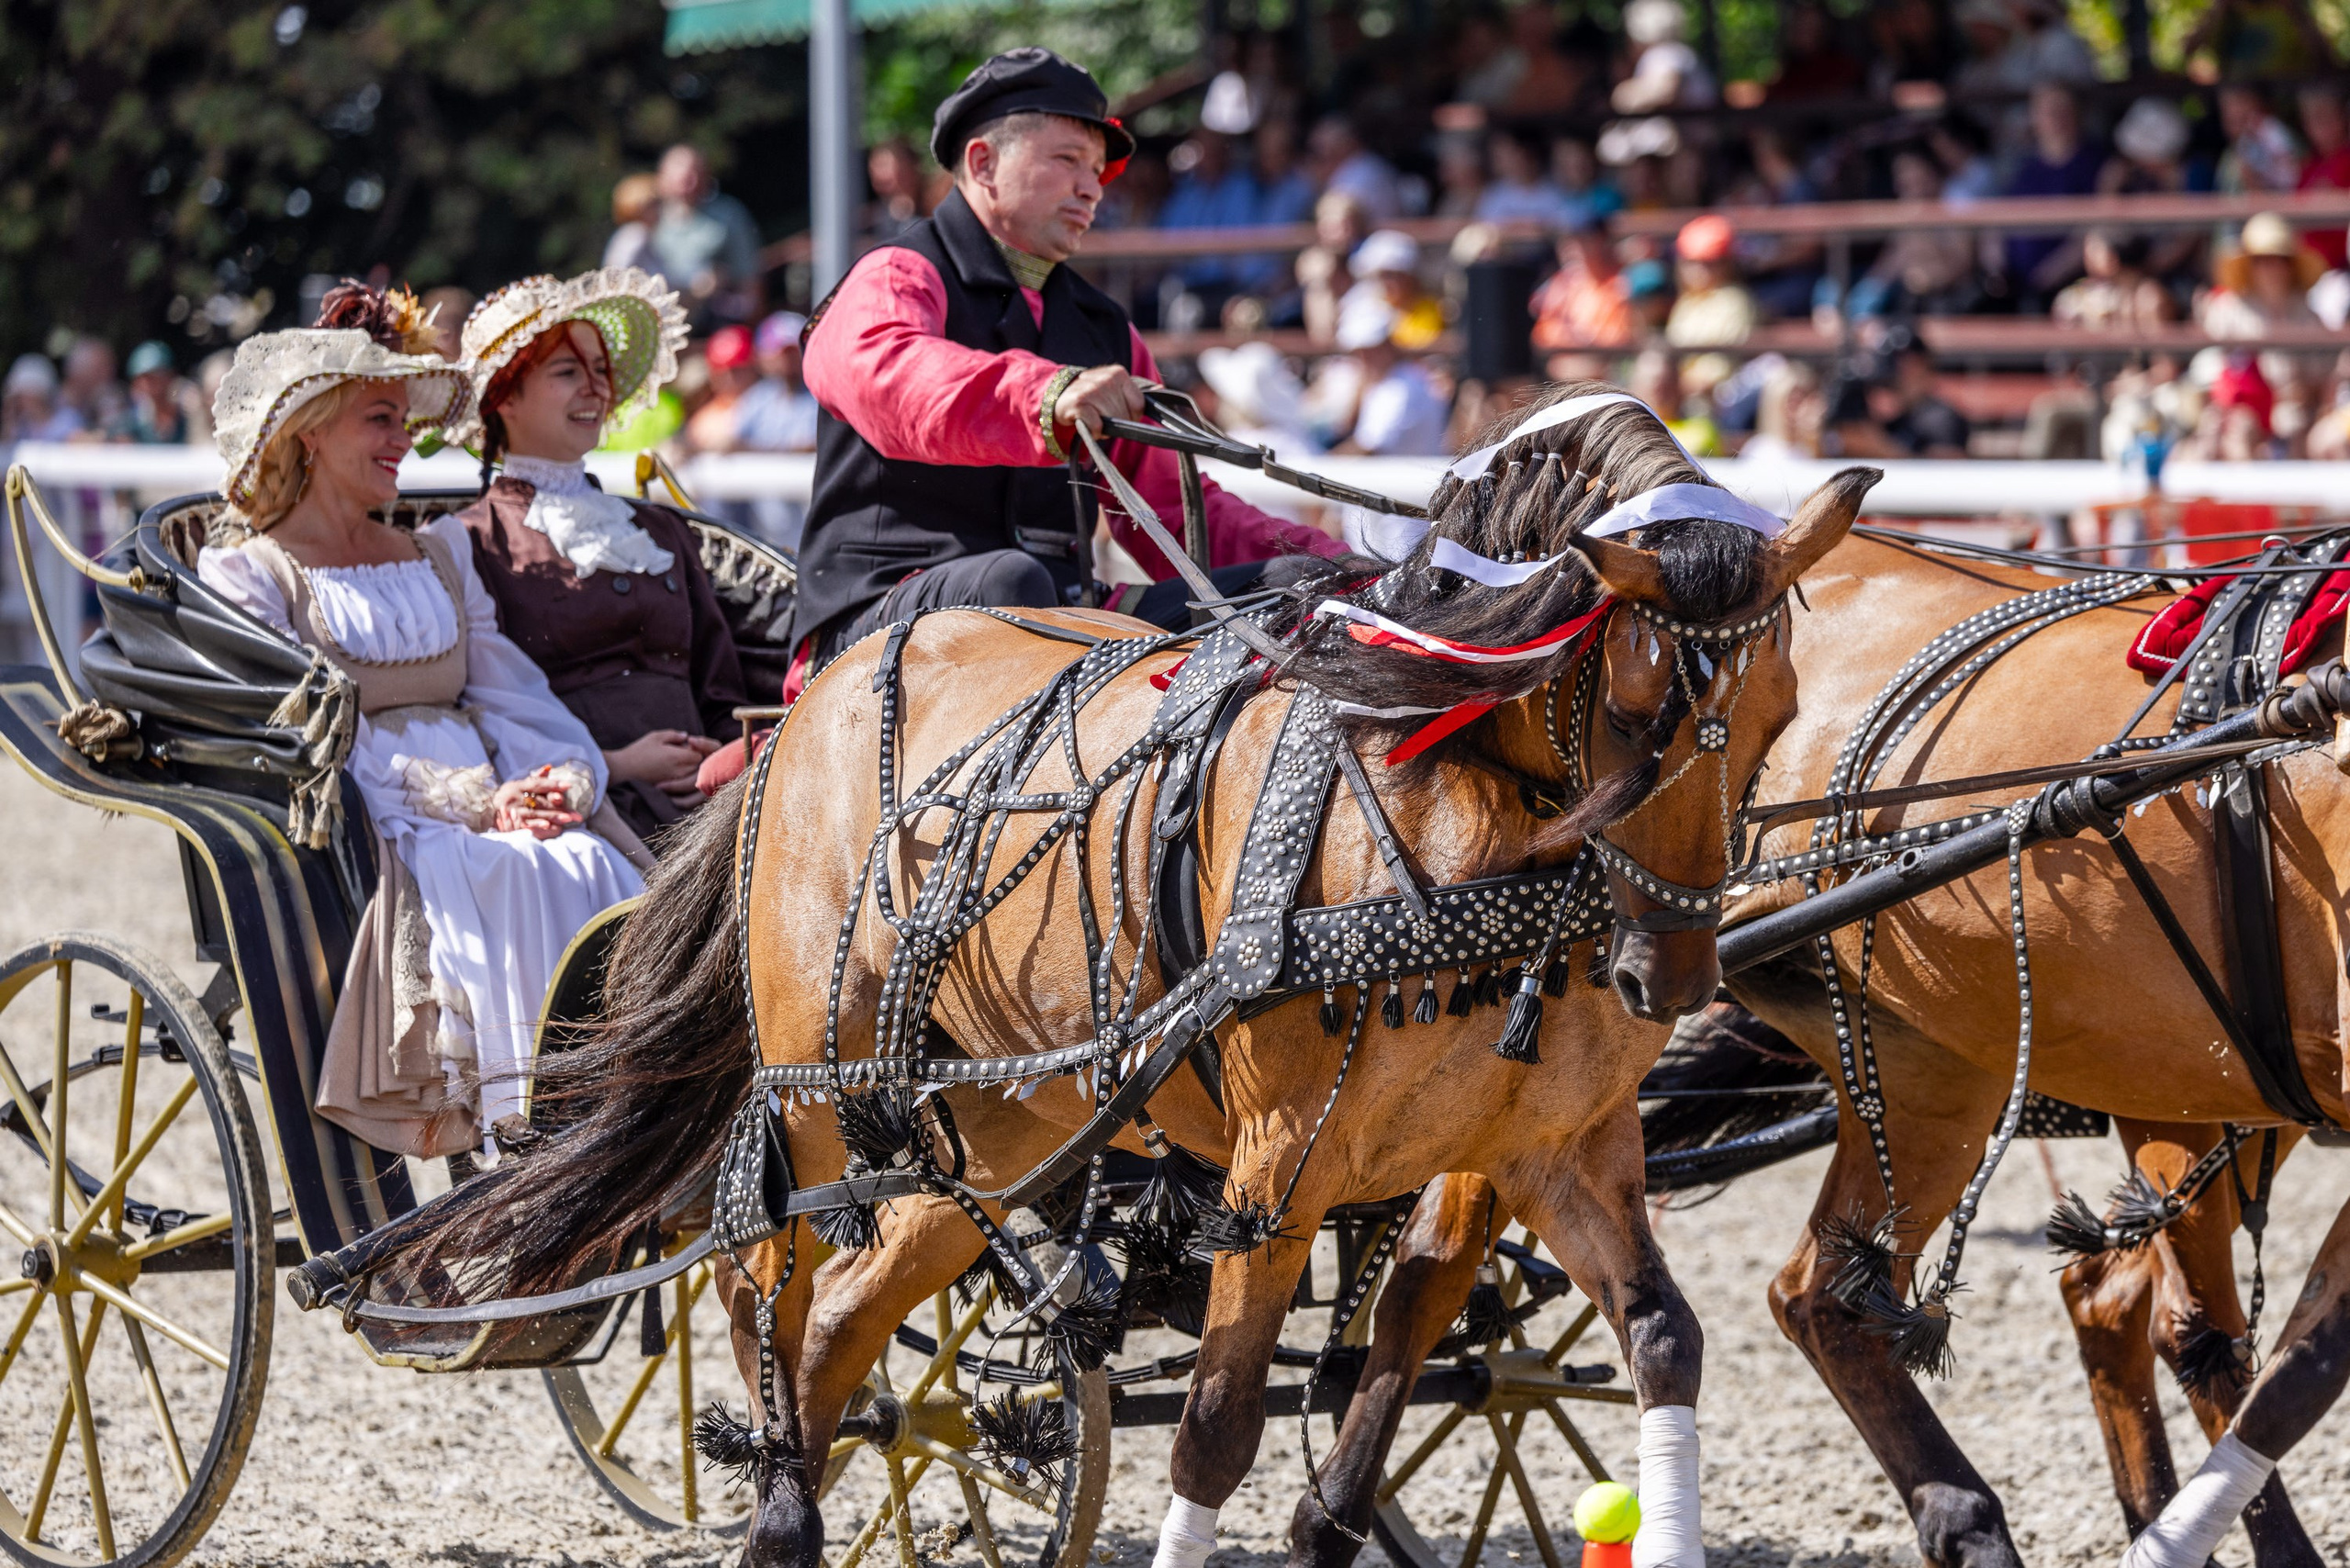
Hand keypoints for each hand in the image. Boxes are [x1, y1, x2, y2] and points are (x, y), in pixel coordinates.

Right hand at [492, 773, 581, 839]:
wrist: (483, 810)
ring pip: (535, 813)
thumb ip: (535, 778)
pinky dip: (538, 826)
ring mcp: (511, 811)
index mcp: (518, 785)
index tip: (568, 786)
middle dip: (559, 808)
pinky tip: (549, 827)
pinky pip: (526, 825)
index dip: (553, 785)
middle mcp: (514, 797)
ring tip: (567, 820)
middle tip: (575, 814)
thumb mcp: (519, 785)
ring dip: (552, 817)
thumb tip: (549, 767)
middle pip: (540, 801)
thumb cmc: (508, 796)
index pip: (538, 784)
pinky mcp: (509, 823)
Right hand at [605, 730, 719, 801]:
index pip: (699, 755)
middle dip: (694, 758)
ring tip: (676, 759)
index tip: (686, 744)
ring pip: (692, 775)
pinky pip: (683, 782)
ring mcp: (675, 781)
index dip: (696, 748)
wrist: (623, 769)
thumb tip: (687, 736)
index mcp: (677, 757)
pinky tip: (671, 768)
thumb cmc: (639, 750)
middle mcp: (679, 771)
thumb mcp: (656, 737)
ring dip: (689, 767)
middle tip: (682, 751)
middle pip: (698, 766)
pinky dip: (682, 775)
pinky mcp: (669, 787)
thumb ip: (674, 735)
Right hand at [1052, 365, 1143, 443]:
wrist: (1060, 396)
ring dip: (1103, 428)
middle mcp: (1106, 378)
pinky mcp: (1079, 403)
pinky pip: (1097, 428)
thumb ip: (1136, 392)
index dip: (1130, 416)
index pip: (1139, 406)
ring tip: (1092, 417)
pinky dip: (1093, 432)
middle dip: (1115, 422)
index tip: (1116, 411)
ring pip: (1112, 424)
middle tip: (1100, 414)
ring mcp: (1092, 390)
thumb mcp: (1115, 388)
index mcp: (1118, 373)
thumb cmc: (1093, 397)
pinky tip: (1086, 423)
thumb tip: (1161, 390)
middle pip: (1125, 417)